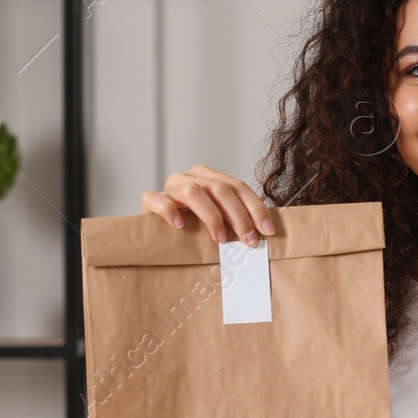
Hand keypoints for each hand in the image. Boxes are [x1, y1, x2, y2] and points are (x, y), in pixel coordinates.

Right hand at [141, 165, 274, 246]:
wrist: (156, 232)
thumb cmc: (191, 229)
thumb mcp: (217, 221)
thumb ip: (235, 221)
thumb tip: (264, 234)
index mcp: (209, 178)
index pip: (238, 187)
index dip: (255, 208)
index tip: (267, 230)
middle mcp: (190, 178)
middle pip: (220, 189)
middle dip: (238, 216)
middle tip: (248, 239)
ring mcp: (170, 188)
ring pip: (193, 191)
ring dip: (211, 216)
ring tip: (220, 239)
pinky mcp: (150, 200)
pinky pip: (157, 199)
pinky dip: (169, 211)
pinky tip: (179, 226)